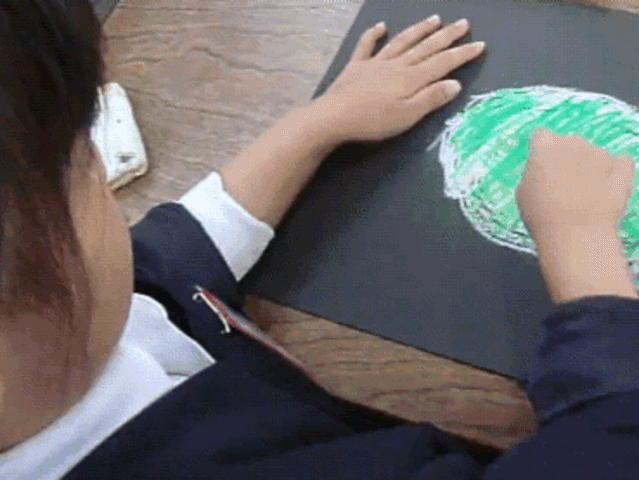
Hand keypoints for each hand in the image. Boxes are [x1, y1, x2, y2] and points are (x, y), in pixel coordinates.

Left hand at [311, 15, 485, 143]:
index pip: (442, 63)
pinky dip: (374, 34)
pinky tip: (381, 26)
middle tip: (463, 23)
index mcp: (411, 78)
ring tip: (435, 19)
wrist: (334, 117)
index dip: (461, 54)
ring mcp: (375, 63)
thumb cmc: (373, 121)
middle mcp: (396, 65)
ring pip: (402, 41)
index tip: (479, 45)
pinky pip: (367, 45)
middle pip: (425, 47)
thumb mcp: (407, 116)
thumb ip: (431, 98)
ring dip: (419, 30)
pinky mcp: (356, 67)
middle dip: (446, 36)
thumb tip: (455, 83)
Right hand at [516, 129, 635, 239]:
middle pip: (569, 144)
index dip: (541, 151)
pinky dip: (614, 173)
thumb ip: (534, 174)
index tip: (541, 167)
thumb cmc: (541, 215)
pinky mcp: (623, 169)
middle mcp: (574, 143)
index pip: (541, 136)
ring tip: (585, 195)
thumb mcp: (523, 192)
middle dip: (566, 159)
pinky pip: (619, 164)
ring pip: (593, 155)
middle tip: (562, 185)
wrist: (576, 234)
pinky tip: (605, 190)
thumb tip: (543, 173)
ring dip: (590, 168)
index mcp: (545, 147)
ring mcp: (601, 154)